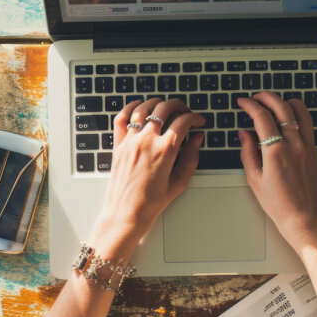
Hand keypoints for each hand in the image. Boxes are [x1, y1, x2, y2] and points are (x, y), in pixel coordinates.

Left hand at [91, 97, 204, 255]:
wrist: (125, 213)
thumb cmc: (151, 203)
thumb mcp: (179, 182)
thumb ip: (191, 158)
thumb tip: (198, 139)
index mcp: (165, 150)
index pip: (184, 121)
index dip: (195, 117)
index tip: (199, 121)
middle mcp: (147, 141)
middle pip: (165, 108)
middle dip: (179, 105)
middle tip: (185, 112)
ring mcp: (130, 141)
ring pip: (144, 108)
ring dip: (157, 103)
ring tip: (165, 108)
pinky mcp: (118, 144)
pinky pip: (121, 117)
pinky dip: (130, 107)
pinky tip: (139, 107)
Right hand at [237, 93, 316, 248]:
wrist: (304, 219)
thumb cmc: (279, 205)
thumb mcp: (255, 179)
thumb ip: (248, 152)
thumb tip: (244, 133)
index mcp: (276, 152)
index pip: (261, 117)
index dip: (250, 105)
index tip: (243, 102)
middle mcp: (294, 145)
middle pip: (282, 107)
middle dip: (267, 97)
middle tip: (256, 97)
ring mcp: (307, 147)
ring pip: (300, 111)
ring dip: (285, 102)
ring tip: (275, 103)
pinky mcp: (315, 152)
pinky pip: (308, 124)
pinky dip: (298, 115)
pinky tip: (289, 118)